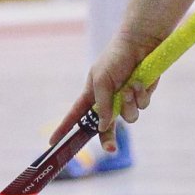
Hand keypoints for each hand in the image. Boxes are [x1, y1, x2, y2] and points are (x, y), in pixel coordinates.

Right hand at [55, 22, 165, 151]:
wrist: (140, 45)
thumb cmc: (115, 58)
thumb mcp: (102, 81)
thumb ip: (102, 105)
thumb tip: (104, 126)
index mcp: (92, 94)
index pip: (75, 115)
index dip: (64, 128)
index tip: (53, 142)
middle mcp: (108, 100)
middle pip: (105, 127)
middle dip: (108, 138)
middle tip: (112, 149)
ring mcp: (125, 99)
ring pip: (128, 117)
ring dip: (129, 104)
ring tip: (129, 87)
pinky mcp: (141, 96)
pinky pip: (141, 106)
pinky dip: (141, 95)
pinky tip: (140, 82)